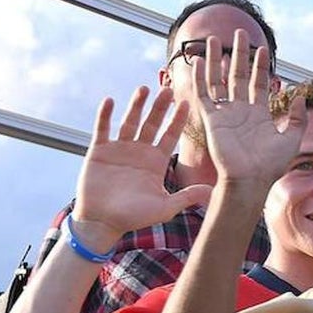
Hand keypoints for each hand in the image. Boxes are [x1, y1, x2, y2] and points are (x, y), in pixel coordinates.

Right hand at [72, 86, 209, 247]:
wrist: (103, 223)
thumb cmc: (134, 218)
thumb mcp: (165, 207)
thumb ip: (187, 196)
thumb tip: (213, 192)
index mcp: (156, 162)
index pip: (170, 135)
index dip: (178, 120)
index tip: (187, 103)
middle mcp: (140, 152)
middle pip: (152, 124)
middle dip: (160, 107)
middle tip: (168, 89)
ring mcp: (119, 149)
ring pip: (130, 122)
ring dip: (136, 105)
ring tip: (144, 88)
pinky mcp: (99, 151)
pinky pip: (102, 129)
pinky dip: (105, 115)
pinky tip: (110, 100)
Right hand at [192, 30, 306, 187]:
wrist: (250, 179)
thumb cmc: (271, 165)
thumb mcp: (292, 139)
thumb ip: (298, 118)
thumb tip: (301, 96)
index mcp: (259, 114)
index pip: (259, 83)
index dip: (261, 66)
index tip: (263, 48)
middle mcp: (241, 111)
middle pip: (238, 76)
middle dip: (239, 54)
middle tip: (239, 33)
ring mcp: (225, 114)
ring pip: (218, 80)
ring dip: (216, 60)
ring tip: (214, 39)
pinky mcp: (212, 119)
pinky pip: (204, 94)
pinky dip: (200, 78)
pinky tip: (199, 60)